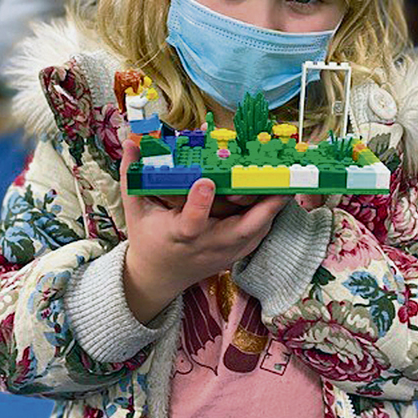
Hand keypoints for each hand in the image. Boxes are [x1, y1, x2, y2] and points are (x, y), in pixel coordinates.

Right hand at [120, 140, 288, 322]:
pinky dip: (269, 215)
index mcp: (177, 235)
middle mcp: (204, 246)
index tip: (206, 182)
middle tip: (280, 181)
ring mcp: (223, 253)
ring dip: (272, 208)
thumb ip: (132, 175)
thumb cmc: (148, 238)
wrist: (160, 276)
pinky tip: (279, 194)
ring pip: (255, 232)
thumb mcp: (134, 209)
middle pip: (239, 231)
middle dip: (263, 208)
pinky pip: (258, 234)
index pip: (190, 223)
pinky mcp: (235, 254)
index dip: (199, 204)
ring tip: (286, 180)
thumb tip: (130, 141)